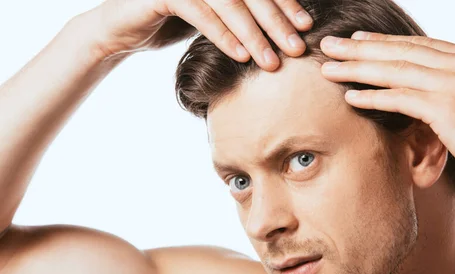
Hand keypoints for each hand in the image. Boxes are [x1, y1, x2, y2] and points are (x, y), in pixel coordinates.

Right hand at [82, 0, 313, 69]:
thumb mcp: (214, 16)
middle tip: (296, 47)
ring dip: (253, 34)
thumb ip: (240, 13)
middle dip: (276, 21)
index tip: (306, 26)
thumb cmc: (175, 22)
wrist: (123, 30)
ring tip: (271, 62)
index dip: (285, 3)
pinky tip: (240, 57)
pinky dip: (222, 35)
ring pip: (229, 3)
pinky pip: (200, 13)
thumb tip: (283, 30)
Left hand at [319, 32, 454, 201]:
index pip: (421, 45)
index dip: (386, 43)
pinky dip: (372, 96)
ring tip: (327, 67)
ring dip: (356, 68)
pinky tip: (349, 97)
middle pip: (401, 52)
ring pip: (394, 71)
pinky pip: (399, 99)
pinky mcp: (446, 109)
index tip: (359, 41)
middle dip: (360, 48)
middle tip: (329, 45)